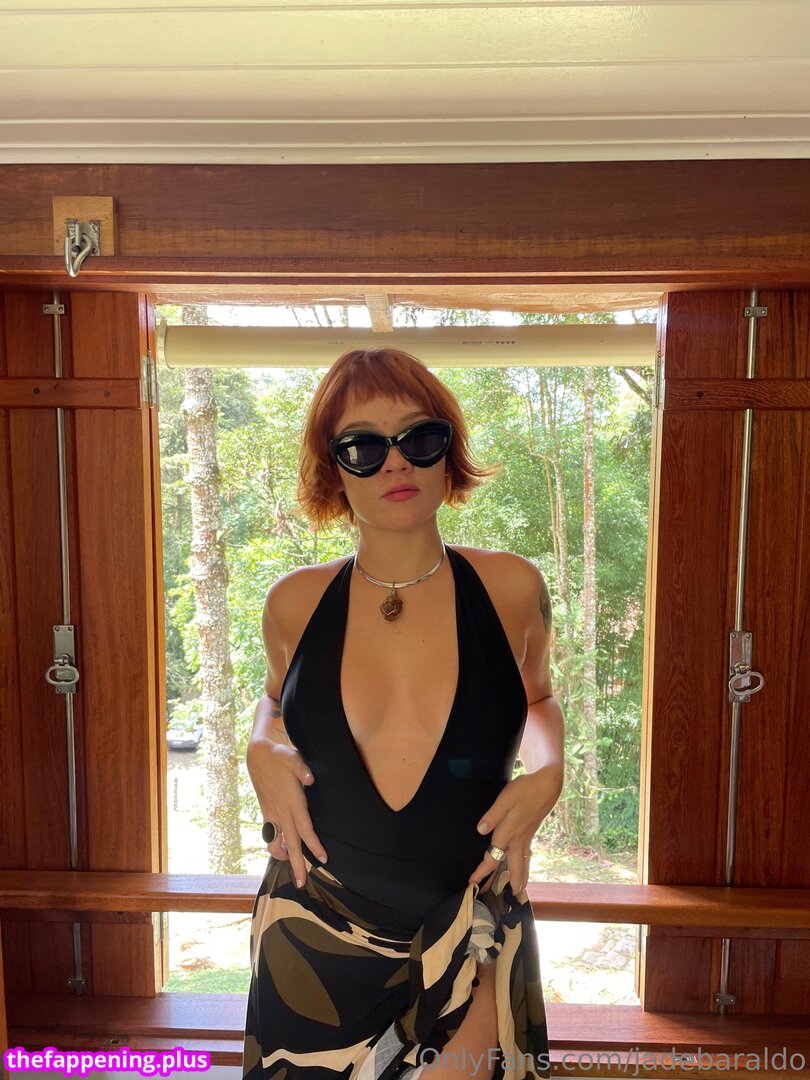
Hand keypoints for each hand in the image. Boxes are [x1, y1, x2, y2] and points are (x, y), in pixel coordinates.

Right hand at [246, 739, 328, 887]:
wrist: (257, 754)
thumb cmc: (278, 756)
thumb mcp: (292, 757)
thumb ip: (302, 769)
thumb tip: (311, 779)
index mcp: (292, 802)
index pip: (305, 829)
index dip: (314, 845)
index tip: (323, 859)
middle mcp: (281, 812)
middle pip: (291, 844)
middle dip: (296, 864)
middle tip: (301, 883)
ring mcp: (272, 813)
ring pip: (276, 843)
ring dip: (283, 856)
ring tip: (292, 866)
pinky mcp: (266, 811)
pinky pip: (270, 835)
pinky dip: (276, 845)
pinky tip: (282, 850)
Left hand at [467, 765, 562, 895]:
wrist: (548, 785)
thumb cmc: (525, 789)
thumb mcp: (506, 798)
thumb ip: (493, 815)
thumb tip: (481, 830)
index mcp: (509, 832)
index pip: (493, 856)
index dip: (482, 870)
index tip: (472, 882)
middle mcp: (518, 839)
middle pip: (513, 865)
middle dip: (510, 882)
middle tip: (508, 898)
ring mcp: (526, 836)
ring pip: (523, 862)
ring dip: (521, 876)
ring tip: (520, 890)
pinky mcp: (531, 832)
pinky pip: (527, 854)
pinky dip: (525, 864)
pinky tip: (524, 865)